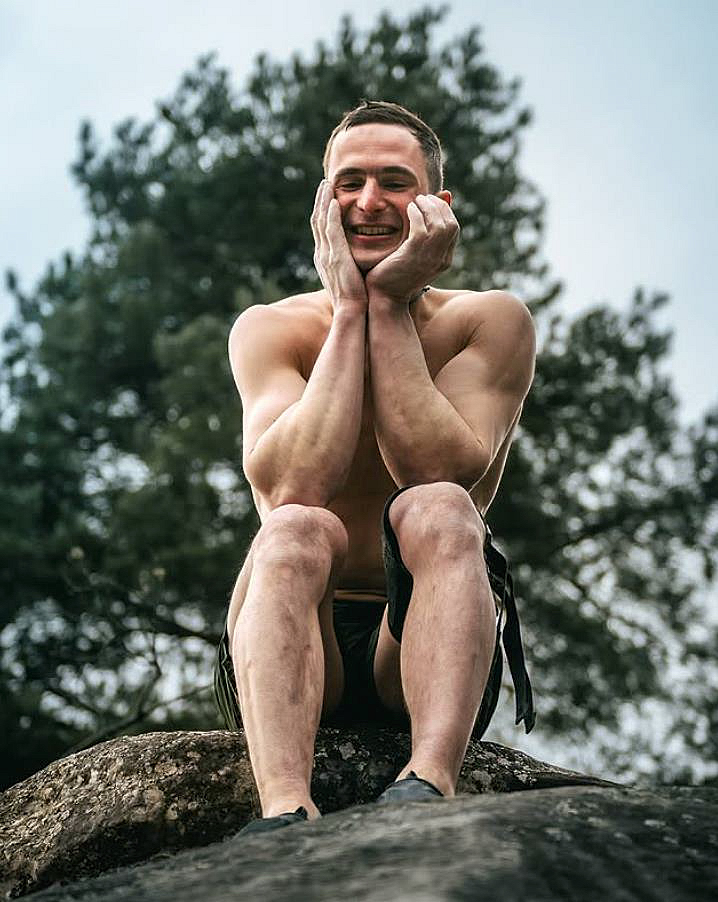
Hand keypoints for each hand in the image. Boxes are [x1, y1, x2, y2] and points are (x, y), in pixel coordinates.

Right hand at [311, 180, 367, 312]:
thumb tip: (356, 260)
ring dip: (324, 201)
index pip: (321, 229)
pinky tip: (335, 201)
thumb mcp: (349, 278)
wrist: (351, 313)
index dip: (323, 211)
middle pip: (317, 220)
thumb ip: (350, 265)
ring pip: (321, 221)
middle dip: (320, 200)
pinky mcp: (335, 257)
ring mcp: (326, 255)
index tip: (328, 196)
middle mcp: (321, 254)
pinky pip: (331, 230)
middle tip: (325, 183)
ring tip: (328, 184)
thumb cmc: (355, 299)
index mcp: (324, 258)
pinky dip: (331, 215)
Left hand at [365, 194, 458, 303]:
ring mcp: (428, 259)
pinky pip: (421, 228)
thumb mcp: (415, 254)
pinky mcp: (413, 256)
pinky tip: (408, 209)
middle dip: (438, 206)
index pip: (453, 228)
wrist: (385, 299)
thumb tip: (437, 208)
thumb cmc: (396, 275)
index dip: (444, 211)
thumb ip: (426, 234)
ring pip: (438, 224)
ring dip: (428, 207)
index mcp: (444, 260)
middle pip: (450, 224)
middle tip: (423, 198)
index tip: (430, 203)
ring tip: (416, 201)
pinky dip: (416, 213)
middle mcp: (441, 260)